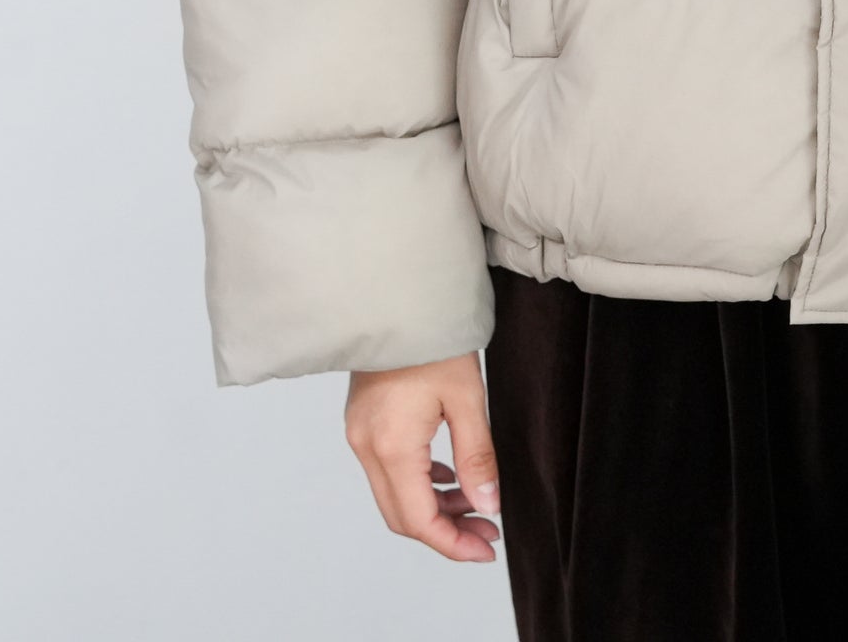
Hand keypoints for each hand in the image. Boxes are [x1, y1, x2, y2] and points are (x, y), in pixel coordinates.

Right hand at [344, 352, 501, 561]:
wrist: (398, 298)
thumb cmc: (436, 339)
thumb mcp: (467, 398)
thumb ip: (476, 456)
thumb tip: (488, 504)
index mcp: (391, 445)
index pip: (418, 519)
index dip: (452, 543)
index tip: (486, 549)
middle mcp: (367, 447)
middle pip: (402, 515)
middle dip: (445, 531)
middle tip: (487, 531)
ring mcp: (359, 435)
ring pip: (393, 496)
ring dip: (433, 508)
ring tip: (477, 504)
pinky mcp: (362, 423)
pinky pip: (387, 471)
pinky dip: (418, 483)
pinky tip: (449, 476)